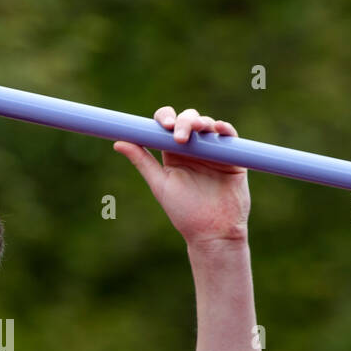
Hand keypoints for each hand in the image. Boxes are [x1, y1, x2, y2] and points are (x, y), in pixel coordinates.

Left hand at [114, 107, 250, 245]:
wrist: (213, 231)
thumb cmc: (184, 212)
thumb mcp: (160, 184)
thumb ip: (142, 161)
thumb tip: (118, 143)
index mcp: (172, 153)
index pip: (166, 125)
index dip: (164, 118)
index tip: (163, 126)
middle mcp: (192, 148)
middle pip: (187, 119)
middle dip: (183, 121)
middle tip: (180, 136)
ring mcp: (213, 150)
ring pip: (207, 124)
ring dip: (202, 122)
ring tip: (198, 130)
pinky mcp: (232, 156)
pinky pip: (229, 136)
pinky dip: (225, 129)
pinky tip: (218, 129)